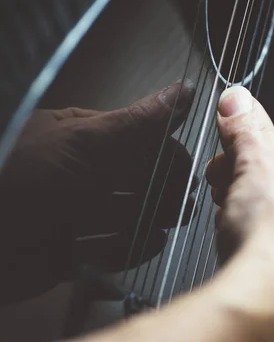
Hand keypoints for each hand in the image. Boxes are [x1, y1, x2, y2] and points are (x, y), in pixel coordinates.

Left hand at [0, 81, 194, 302]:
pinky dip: (129, 249)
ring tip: (165, 226)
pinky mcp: (69, 249)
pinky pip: (109, 249)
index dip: (167, 157)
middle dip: (162, 192)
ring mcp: (76, 212)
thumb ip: (137, 121)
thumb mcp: (83, 140)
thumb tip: (183, 92)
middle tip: (181, 205)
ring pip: (127, 216)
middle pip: (137, 181)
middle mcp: (82, 174)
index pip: (141, 142)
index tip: (187, 175)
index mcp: (85, 138)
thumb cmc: (20, 178)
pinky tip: (145, 245)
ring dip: (149, 221)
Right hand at [207, 86, 273, 341]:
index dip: (265, 161)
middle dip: (269, 197)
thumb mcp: (254, 165)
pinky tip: (263, 273)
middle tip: (237, 200)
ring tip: (245, 238)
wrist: (269, 313)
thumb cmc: (273, 239)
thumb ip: (247, 129)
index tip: (243, 169)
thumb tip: (237, 102)